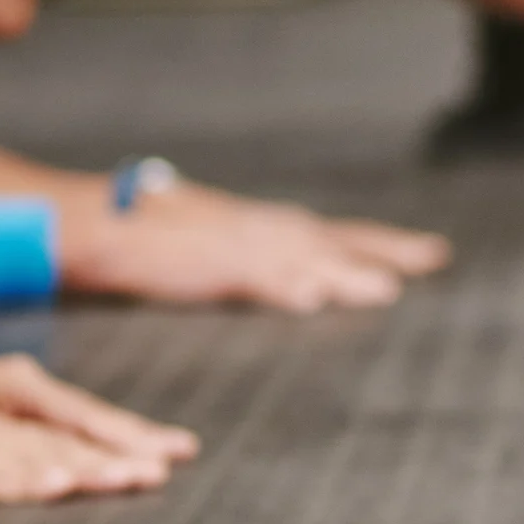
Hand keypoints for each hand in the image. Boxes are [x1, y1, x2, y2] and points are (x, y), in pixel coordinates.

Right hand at [0, 395, 175, 503]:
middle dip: (116, 456)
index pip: (72, 421)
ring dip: (85, 470)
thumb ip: (2, 441)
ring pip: (37, 457)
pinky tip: (55, 486)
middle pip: (65, 439)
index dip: (122, 437)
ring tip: (129, 479)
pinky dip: (25, 481)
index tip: (171, 451)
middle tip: (166, 468)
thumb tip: (55, 460)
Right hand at [80, 192, 449, 311]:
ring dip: (341, 273)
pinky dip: (280, 284)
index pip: (328, 233)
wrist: (90, 223)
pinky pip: (249, 275)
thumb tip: (296, 284)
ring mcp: (230, 243)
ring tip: (384, 291)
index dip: (377, 243)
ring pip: (300, 257)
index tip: (427, 252)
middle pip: (329, 239)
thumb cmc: (140, 235)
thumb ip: (250, 261)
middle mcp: (254, 227)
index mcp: (257, 225)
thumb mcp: (206, 243)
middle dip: (381, 251)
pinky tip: (308, 300)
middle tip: (433, 258)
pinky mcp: (202, 262)